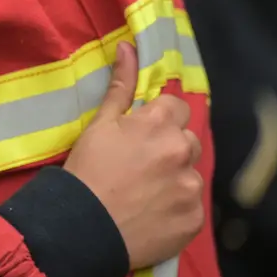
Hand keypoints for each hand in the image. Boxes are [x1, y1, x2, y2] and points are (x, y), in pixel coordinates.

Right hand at [64, 42, 205, 267]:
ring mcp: (191, 188)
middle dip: (170, 150)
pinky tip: (152, 216)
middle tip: (140, 169)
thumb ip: (120, 86)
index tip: (139, 137)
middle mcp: (182, 152)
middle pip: (188, 141)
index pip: (177, 108)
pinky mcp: (194, 220)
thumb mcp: (99, 125)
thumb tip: (128, 47)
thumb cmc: (86, 172)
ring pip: (190, 176)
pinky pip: (191, 208)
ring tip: (145, 196)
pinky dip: (176, 211)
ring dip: (175, 182)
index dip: (158, 121)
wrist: (81, 230)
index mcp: (161, 124)